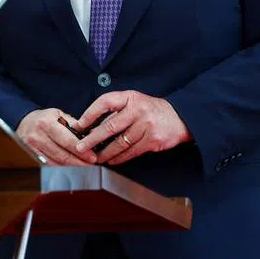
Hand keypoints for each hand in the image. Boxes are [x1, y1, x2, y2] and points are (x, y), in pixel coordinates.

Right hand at [15, 108, 97, 165]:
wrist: (23, 123)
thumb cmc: (44, 118)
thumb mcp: (58, 114)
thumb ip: (73, 124)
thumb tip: (90, 135)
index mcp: (46, 123)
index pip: (67, 140)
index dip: (81, 151)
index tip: (92, 157)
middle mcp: (38, 137)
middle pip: (62, 155)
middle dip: (79, 162)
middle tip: (92, 165)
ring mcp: (34, 149)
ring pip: (57, 163)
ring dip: (73, 167)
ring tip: (86, 167)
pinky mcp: (33, 157)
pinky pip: (51, 166)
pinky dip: (63, 168)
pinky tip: (73, 168)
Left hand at [74, 91, 190, 164]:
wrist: (180, 118)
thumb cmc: (151, 110)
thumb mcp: (134, 102)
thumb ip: (116, 112)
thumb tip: (92, 126)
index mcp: (130, 97)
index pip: (105, 102)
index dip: (90, 113)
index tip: (79, 124)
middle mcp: (138, 110)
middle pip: (110, 126)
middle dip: (92, 139)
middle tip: (80, 147)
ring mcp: (146, 126)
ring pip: (119, 143)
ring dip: (104, 152)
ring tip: (94, 158)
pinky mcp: (152, 141)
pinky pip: (131, 152)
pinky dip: (119, 158)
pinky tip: (111, 160)